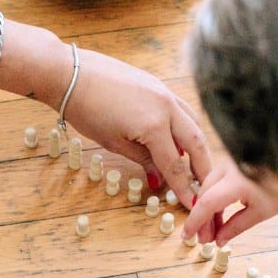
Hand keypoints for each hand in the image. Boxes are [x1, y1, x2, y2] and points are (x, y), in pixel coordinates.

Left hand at [65, 49, 211, 206]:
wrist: (72, 74)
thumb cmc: (87, 110)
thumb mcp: (114, 143)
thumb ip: (143, 159)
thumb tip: (159, 178)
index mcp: (154, 126)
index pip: (174, 163)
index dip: (184, 186)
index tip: (193, 203)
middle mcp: (166, 107)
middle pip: (195, 142)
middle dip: (203, 166)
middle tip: (205, 185)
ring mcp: (165, 92)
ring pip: (193, 122)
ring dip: (197, 145)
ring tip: (197, 164)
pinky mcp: (159, 84)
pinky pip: (181, 109)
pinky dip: (185, 126)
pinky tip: (180, 139)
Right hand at [181, 156, 277, 245]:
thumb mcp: (261, 213)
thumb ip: (236, 227)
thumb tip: (218, 241)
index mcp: (237, 181)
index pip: (207, 203)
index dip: (195, 222)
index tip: (188, 236)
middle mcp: (229, 168)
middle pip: (205, 195)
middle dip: (202, 220)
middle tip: (205, 240)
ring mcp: (230, 163)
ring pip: (208, 188)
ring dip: (208, 211)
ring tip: (213, 232)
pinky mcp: (232, 163)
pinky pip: (216, 182)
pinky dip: (215, 200)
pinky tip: (219, 216)